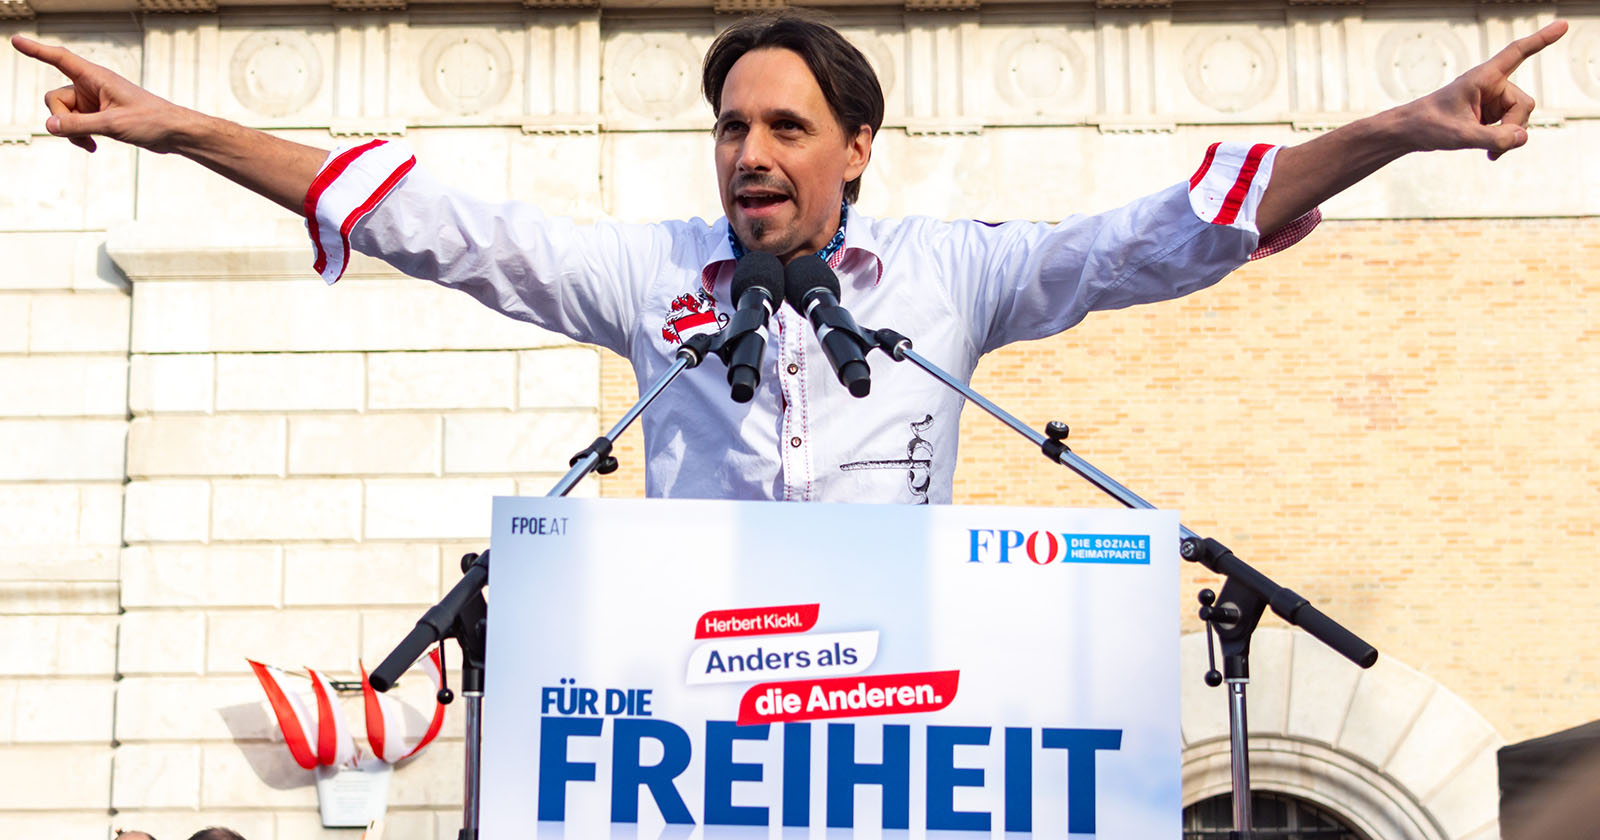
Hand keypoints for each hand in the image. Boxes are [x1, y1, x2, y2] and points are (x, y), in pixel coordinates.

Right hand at [10, 34, 191, 153]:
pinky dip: (79, 135)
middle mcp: (92, 86)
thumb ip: (78, 125)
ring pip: (64, 114)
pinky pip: (75, 123)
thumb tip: (50, 125)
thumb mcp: (112, 125)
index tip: (16, 41)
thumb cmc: (152, 121)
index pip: (59, 59)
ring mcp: (94, 101)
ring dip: (72, 130)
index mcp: (96, 77)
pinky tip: (92, 146)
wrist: (174, 133)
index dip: (36, 50)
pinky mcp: (99, 115)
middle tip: (82, 133)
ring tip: (91, 143)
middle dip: (62, 118)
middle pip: (55, 98)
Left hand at [1401, 20, 1566, 160]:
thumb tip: (1523, 138)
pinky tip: (1491, 154)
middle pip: (1525, 104)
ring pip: (1519, 119)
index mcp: (1483, 77)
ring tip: (1488, 151)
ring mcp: (1493, 100)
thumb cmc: (1428, 126)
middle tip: (1494, 144)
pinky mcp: (1490, 114)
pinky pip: (1510, 128)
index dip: (1541, 40)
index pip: (1517, 53)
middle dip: (1513, 126)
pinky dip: (1504, 141)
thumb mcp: (1461, 136)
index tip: (1562, 25)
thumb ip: (1494, 139)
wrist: (1410, 133)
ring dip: (1508, 137)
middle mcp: (1492, 85)